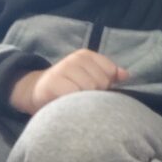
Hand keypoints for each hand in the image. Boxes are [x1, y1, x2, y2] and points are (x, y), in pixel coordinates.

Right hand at [9, 49, 128, 115]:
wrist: (35, 91)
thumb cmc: (67, 85)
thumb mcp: (87, 75)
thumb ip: (108, 74)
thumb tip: (126, 75)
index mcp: (86, 56)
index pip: (110, 71)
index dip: (106, 84)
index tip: (96, 90)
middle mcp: (75, 59)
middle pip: (101, 82)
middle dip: (96, 95)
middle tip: (83, 99)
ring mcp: (63, 70)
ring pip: (89, 90)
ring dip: (85, 101)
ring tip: (75, 103)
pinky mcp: (53, 84)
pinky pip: (74, 97)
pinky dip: (73, 105)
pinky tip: (67, 106)